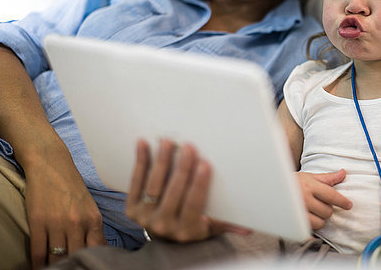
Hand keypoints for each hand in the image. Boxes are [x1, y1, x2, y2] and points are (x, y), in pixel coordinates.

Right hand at [24, 148, 105, 268]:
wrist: (51, 164)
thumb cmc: (71, 186)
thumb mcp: (89, 206)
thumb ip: (93, 228)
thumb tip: (99, 249)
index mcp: (93, 219)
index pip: (97, 249)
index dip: (93, 260)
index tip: (90, 265)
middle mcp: (77, 223)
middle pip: (77, 255)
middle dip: (74, 264)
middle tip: (72, 268)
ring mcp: (57, 223)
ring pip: (57, 258)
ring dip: (56, 266)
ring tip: (56, 269)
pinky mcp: (38, 222)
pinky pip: (39, 252)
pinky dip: (38, 264)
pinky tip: (39, 267)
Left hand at [125, 139, 248, 242]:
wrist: (164, 237)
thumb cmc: (195, 225)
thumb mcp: (212, 228)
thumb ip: (229, 224)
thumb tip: (249, 228)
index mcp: (186, 230)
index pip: (193, 205)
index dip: (198, 185)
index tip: (205, 164)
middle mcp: (163, 226)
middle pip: (173, 193)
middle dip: (182, 168)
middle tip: (189, 147)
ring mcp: (144, 217)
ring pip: (153, 185)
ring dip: (161, 161)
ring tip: (167, 142)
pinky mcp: (131, 208)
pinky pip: (135, 182)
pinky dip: (140, 161)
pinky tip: (143, 144)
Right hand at [297, 170, 351, 229]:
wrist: (270, 189)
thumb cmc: (291, 182)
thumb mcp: (308, 176)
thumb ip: (327, 178)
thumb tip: (343, 173)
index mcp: (310, 185)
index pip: (332, 195)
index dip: (342, 201)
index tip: (348, 205)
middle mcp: (304, 198)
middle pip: (328, 211)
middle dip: (327, 208)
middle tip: (320, 203)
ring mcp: (299, 211)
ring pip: (321, 222)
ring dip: (320, 218)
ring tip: (313, 210)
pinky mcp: (294, 221)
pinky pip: (311, 228)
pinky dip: (312, 224)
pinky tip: (308, 217)